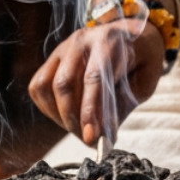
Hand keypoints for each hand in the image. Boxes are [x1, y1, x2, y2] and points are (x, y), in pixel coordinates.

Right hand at [29, 17, 166, 147]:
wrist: (134, 40)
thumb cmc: (140, 64)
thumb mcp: (141, 84)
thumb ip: (120, 107)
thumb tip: (101, 138)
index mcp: (109, 40)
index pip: (92, 78)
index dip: (89, 112)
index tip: (91, 138)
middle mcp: (82, 40)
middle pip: (64, 83)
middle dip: (73, 119)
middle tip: (87, 139)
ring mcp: (64, 48)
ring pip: (47, 86)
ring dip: (59, 115)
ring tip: (78, 129)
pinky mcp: (53, 59)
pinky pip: (39, 87)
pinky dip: (48, 108)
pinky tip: (66, 116)